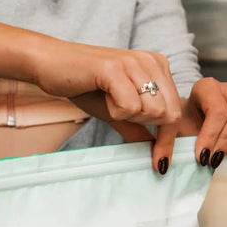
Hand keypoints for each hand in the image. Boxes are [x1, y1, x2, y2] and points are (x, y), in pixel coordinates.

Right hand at [36, 43, 181, 172]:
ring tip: (108, 99)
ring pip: (151, 111)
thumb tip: (151, 148)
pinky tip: (102, 96)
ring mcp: (134, 63)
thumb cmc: (82, 85)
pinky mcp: (115, 69)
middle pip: (168, 114)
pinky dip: (114, 110)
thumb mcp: (114, 110)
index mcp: (156, 68)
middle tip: (117, 111)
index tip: (162, 164)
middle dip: (143, 124)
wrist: (50, 65)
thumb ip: (135, 127)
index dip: (169, 140)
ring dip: (127, 115)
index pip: (176, 111)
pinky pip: (129, 106)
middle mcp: (151, 62)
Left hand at [181, 77, 226, 167]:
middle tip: (212, 160)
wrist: (196, 121)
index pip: (217, 110)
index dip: (210, 136)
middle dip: (226, 141)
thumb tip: (166, 161)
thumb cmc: (186, 123)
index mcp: (206, 87)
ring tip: (218, 155)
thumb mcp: (176, 128)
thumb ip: (173, 138)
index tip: (201, 156)